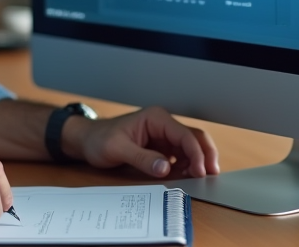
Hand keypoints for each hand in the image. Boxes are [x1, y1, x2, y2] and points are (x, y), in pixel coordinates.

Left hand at [66, 106, 219, 179]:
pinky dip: (188, 167)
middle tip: (211, 176)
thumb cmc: (100, 139)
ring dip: (198, 162)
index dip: (196, 154)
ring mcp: (164, 136)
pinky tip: (186, 178)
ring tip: (200, 180)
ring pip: (191, 147)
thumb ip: (142, 158)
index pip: (185, 135)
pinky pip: (181, 156)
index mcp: (155, 118)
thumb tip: (165, 168)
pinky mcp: (161, 147)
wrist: (87, 140)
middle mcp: (163, 124)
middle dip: (206, 156)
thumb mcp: (118, 149)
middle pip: (194, 138)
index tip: (201, 172)